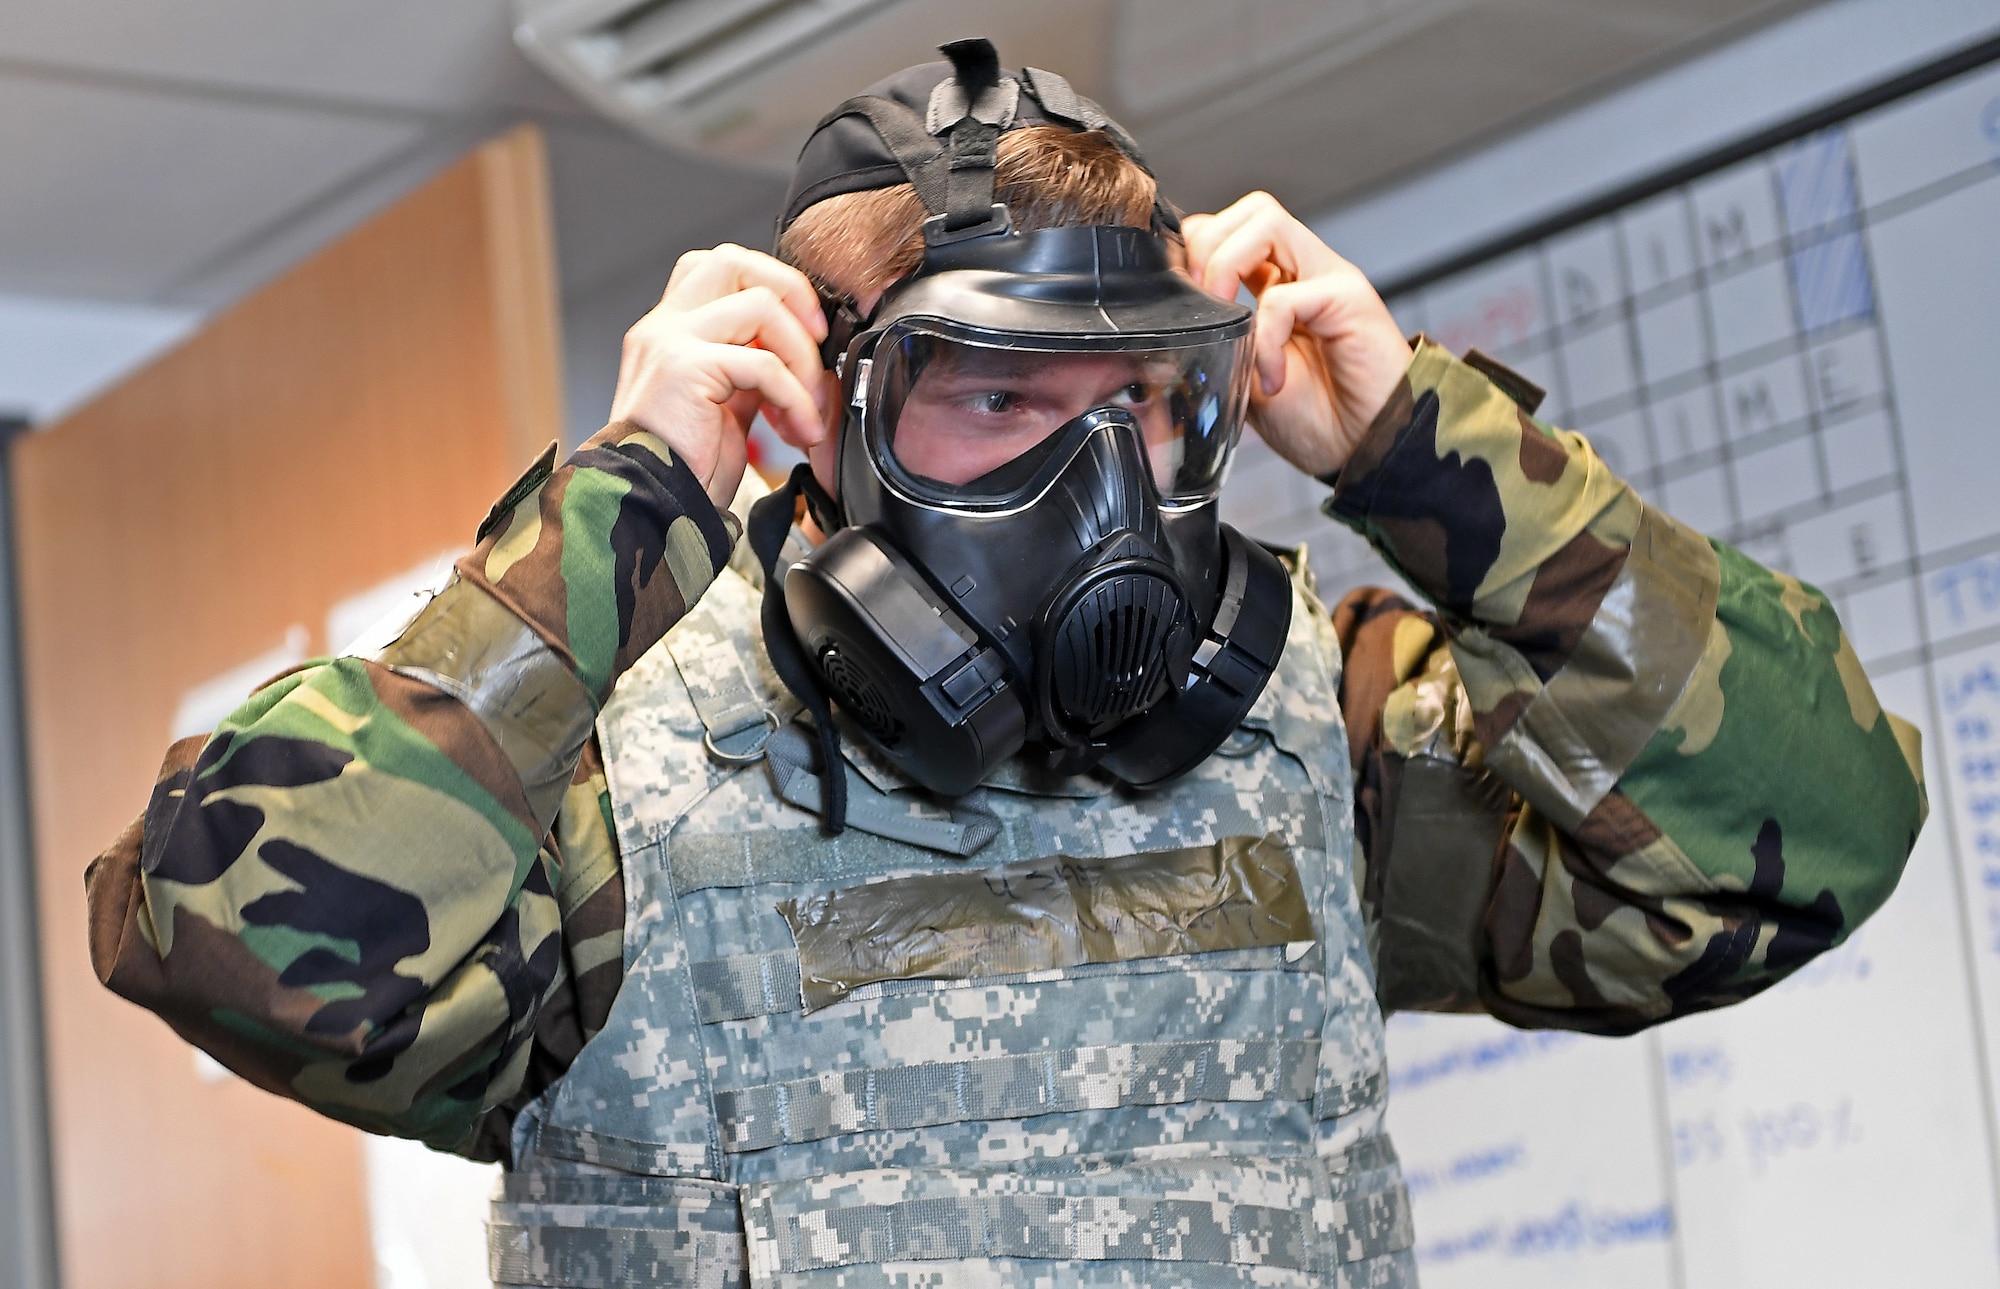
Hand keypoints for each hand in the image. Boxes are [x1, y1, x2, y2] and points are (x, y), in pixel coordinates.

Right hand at [609, 244, 839, 510]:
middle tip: (817, 342)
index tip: (807, 336)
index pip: (722, 269)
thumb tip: (803, 355)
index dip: (774, 287)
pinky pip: (763, 364)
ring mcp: (669, 342)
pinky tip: (799, 430)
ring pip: (761, 304)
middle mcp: (663, 327)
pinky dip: (796, 398)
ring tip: (808, 407)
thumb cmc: (684, 471)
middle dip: (792, 293)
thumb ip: (752, 371)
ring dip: (802, 357)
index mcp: (671, 331)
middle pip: (734, 261)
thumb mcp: (728, 408)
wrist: (650, 511)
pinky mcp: (682, 368)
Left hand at [1184, 193, 1413, 477]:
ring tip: (1226, 323)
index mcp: (1280, 285)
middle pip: (1250, 210)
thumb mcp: (1244, 385)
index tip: (1182, 303)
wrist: (1371, 452)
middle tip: (1201, 306)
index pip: (1232, 231)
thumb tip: (1170, 345)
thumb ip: (1218, 351)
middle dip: (1208, 248)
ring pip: (1267, 223)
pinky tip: (1272, 379)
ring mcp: (1328, 279)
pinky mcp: (1349, 298)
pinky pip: (1287, 295)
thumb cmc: (1320, 422)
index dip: (1197, 254)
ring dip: (1227, 266)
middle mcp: (1306, 272)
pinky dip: (1265, 338)